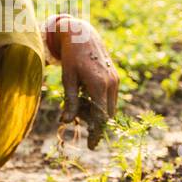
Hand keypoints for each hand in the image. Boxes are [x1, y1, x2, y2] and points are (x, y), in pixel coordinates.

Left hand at [47, 17, 118, 131]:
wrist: (82, 35)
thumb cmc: (71, 57)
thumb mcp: (68, 79)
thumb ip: (70, 101)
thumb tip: (66, 122)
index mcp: (98, 84)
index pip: (100, 117)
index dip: (96, 133)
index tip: (91, 147)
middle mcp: (111, 83)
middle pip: (106, 115)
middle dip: (92, 121)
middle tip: (76, 114)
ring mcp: (115, 80)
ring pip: (109, 107)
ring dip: (96, 111)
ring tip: (79, 100)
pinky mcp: (115, 78)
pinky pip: (110, 98)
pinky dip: (99, 102)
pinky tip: (85, 94)